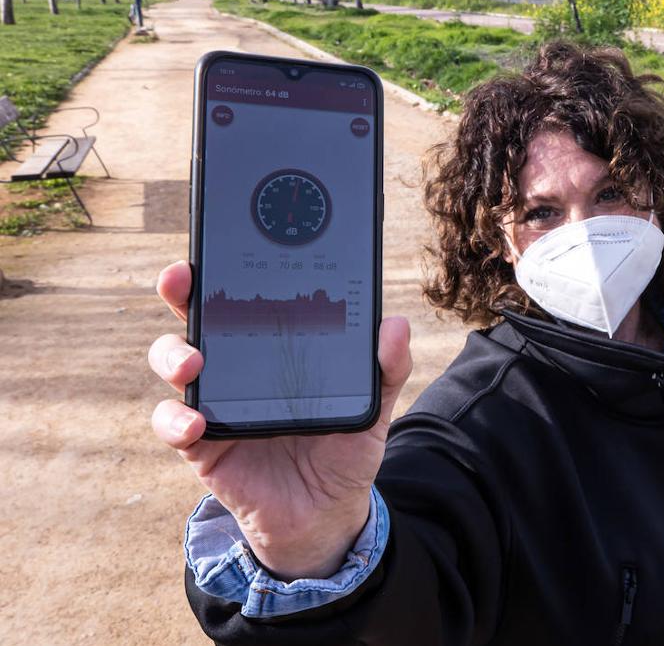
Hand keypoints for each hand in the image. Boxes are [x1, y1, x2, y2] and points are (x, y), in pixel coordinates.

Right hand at [149, 261, 411, 579]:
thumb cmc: (344, 448)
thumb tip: (396, 324)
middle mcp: (237, 364)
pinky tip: (195, 422)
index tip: (218, 246)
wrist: (326, 512)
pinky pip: (173, 423)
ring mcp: (215, 399)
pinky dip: (175, 420)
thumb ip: (388, 368)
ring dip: (173, 354)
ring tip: (193, 364)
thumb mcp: (373, 407)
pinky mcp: (201, 442)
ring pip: (173, 361)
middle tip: (181, 281)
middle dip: (181, 291)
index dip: (226, 268)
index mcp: (274, 344)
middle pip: (196, 315)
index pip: (245, 296)